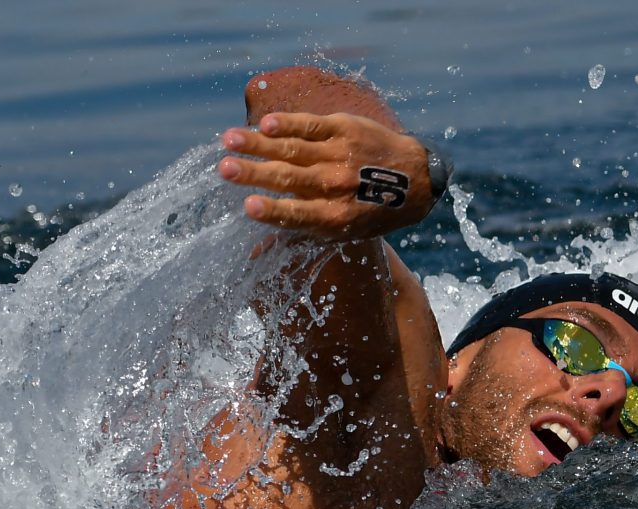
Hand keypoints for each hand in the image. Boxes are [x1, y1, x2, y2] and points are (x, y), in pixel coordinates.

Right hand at [219, 112, 433, 240]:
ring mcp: (340, 155)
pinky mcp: (345, 129)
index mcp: (333, 217)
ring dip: (258, 143)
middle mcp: (336, 186)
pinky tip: (266, 124)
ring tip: (229, 140)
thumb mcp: (338, 234)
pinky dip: (288, 123)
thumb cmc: (368, 212)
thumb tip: (251, 255)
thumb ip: (294, 239)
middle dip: (253, 173)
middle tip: (223, 169)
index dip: (272, 211)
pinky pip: (311, 125)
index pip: (297, 214)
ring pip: (292, 148)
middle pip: (288, 178)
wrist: (413, 180)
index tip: (248, 207)